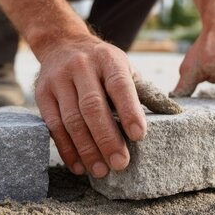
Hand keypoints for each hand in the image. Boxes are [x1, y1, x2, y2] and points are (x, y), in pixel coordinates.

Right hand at [34, 35, 146, 177]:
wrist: (62, 44)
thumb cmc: (102, 64)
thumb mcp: (123, 66)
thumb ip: (141, 90)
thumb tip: (172, 115)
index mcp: (108, 59)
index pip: (119, 85)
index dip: (129, 111)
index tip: (139, 136)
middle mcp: (81, 67)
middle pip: (92, 106)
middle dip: (107, 138)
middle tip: (121, 163)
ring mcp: (59, 80)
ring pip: (71, 119)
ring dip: (87, 149)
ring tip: (101, 170)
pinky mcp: (42, 94)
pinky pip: (54, 126)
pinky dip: (67, 149)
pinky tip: (79, 166)